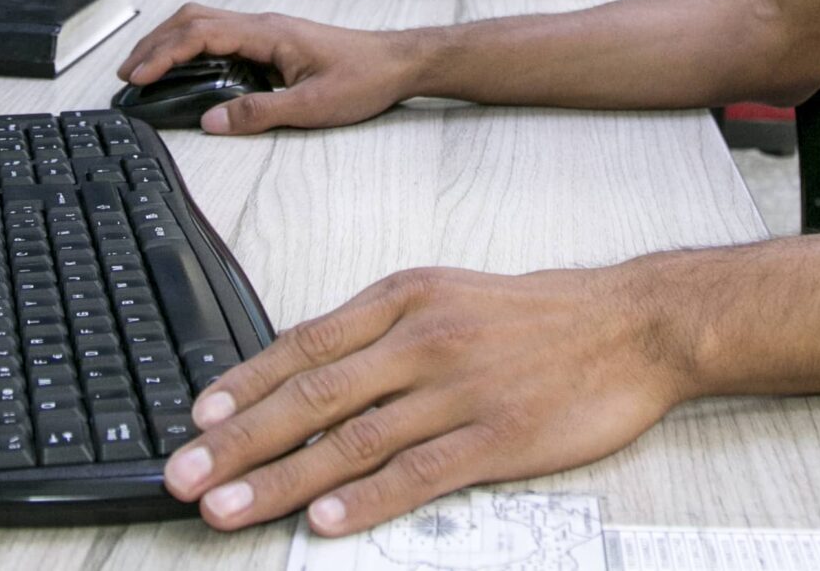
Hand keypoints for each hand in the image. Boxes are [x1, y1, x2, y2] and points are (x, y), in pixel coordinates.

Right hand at [116, 3, 427, 133]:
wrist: (397, 63)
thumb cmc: (364, 78)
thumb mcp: (312, 106)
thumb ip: (259, 113)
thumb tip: (211, 120)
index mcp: (267, 33)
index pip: (200, 33)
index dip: (164, 54)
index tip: (138, 76)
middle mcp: (262, 24)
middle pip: (193, 20)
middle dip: (154, 44)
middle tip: (127, 73)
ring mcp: (267, 30)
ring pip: (205, 23)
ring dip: (170, 42)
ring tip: (145, 69)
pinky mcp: (272, 41)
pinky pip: (221, 35)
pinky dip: (192, 47)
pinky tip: (185, 67)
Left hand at [163, 264, 686, 533]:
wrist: (633, 325)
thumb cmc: (539, 316)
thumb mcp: (447, 295)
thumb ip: (378, 332)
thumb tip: (304, 371)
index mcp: (404, 298)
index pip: (304, 346)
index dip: (243, 386)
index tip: (196, 421)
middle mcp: (423, 338)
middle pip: (311, 396)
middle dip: (239, 443)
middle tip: (185, 477)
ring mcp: (459, 389)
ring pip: (352, 441)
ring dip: (282, 481)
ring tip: (230, 509)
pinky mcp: (498, 437)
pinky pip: (418, 473)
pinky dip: (367, 501)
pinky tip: (326, 523)